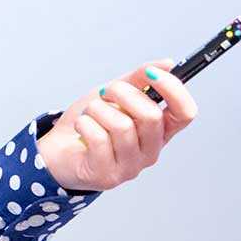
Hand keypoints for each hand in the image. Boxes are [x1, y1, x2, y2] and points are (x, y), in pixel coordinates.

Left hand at [37, 57, 198, 192]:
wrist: (56, 151)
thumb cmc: (89, 124)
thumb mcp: (113, 96)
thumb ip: (137, 81)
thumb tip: (166, 64)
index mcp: (159, 132)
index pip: (184, 113)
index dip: (173, 90)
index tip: (151, 73)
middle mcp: (150, 151)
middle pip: (151, 116)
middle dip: (122, 93)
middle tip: (105, 93)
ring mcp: (131, 166)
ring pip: (122, 125)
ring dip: (98, 110)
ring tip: (90, 114)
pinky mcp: (107, 175)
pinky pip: (98, 138)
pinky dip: (84, 124)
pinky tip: (82, 128)